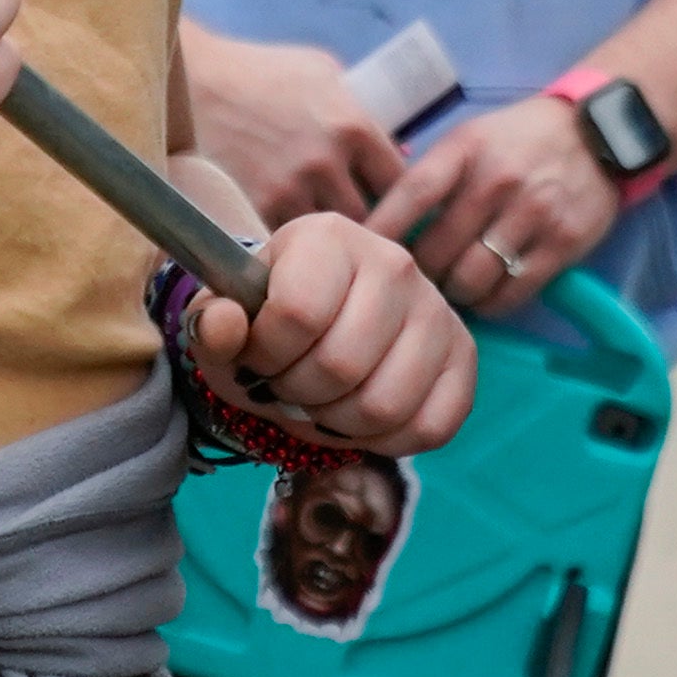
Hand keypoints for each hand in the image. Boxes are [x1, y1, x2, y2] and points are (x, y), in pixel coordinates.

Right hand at [181, 22, 403, 223]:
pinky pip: (287, 239)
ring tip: (319, 232)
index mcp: (354, 126)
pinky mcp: (254, 207)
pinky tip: (285, 232)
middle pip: (370, 218)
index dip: (398, 197)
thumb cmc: (261, 72)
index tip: (388, 202)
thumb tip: (400, 150)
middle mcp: (327, 161)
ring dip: (326, 236)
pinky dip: (289, 240)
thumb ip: (361, 107)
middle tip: (354, 222)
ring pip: (328, 236)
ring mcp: (289, 188)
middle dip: (366, 222)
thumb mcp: (322, 72)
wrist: (193, 81)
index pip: (402, 183)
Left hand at [185, 210, 476, 456]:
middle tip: (284, 386)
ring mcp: (437, 309)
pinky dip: (384, 440)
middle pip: (341, 365)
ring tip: (317, 402)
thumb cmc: (265, 321)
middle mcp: (394, 261)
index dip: (263, 354)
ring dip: (336, 423)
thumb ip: (212, 324)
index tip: (254, 356)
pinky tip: (356, 416)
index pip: (297, 313)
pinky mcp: (464, 357)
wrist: (314, 325)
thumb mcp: (225, 319)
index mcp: (329, 236)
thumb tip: (227, 323)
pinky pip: (429, 427)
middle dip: (297, 395)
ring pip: (385, 404)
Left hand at [369, 101, 624, 315]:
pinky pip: (513, 292)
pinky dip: (491, 302)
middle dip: (419, 272)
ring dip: (454, 293)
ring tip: (451, 288)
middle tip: (414, 280)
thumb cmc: (518, 138)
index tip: (361, 252)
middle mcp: (497, 182)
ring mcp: (533, 214)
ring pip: (472, 278)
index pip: (412, 194)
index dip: (382, 229)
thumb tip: (381, 222)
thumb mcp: (468, 138)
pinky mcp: (563, 244)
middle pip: (438, 249)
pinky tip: (485, 294)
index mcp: (465, 151)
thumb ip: (431, 174)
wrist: (596, 133)